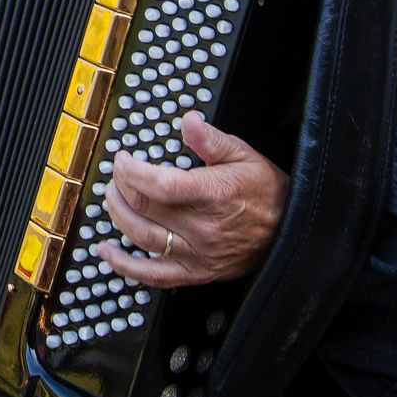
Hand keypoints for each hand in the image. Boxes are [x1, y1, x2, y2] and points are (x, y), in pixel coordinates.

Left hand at [96, 111, 288, 287]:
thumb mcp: (243, 155)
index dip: (132, 171)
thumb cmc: (265, 192)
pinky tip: (107, 252)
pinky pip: (153, 275)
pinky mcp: (196, 273)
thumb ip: (211, 140)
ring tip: (111, 199)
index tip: (122, 159)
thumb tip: (189, 121)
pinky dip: (125, 266)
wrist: (290, 231)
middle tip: (117, 174)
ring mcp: (198, 254)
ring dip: (118, 216)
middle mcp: (204, 227)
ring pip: (143, 238)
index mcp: (214, 194)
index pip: (161, 185)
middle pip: (146, 208)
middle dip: (122, 187)